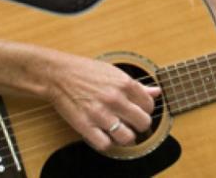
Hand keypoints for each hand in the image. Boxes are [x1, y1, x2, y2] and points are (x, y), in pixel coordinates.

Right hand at [44, 52, 160, 151]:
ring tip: (120, 131)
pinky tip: (104, 135)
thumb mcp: (114, 72)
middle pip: (143, 123)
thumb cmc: (86, 71)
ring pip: (127, 137)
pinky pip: (105, 144)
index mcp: (124, 83)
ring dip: (125, 137)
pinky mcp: (86, 126)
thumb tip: (156, 92)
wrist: (59, 75)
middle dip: (140, 125)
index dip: (145, 109)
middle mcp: (115, 99)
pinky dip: (106, 143)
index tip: (139, 110)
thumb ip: (137, 85)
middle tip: (132, 123)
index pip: (149, 105)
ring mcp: (101, 113)